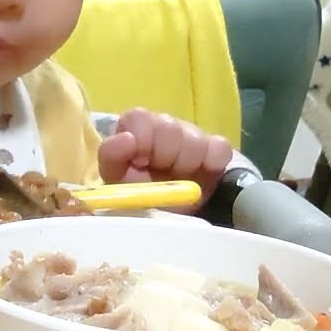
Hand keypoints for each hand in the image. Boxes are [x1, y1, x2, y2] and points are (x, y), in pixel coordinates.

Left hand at [98, 108, 233, 209]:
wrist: (169, 214)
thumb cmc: (140, 193)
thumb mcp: (117, 180)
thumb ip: (112, 157)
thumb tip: (125, 138)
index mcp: (135, 128)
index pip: (139, 117)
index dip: (142, 139)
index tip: (142, 162)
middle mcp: (163, 124)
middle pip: (169, 126)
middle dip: (164, 156)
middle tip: (161, 176)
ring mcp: (191, 133)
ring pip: (194, 138)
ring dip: (186, 164)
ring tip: (179, 180)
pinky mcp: (215, 148)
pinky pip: (219, 148)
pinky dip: (211, 164)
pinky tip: (199, 178)